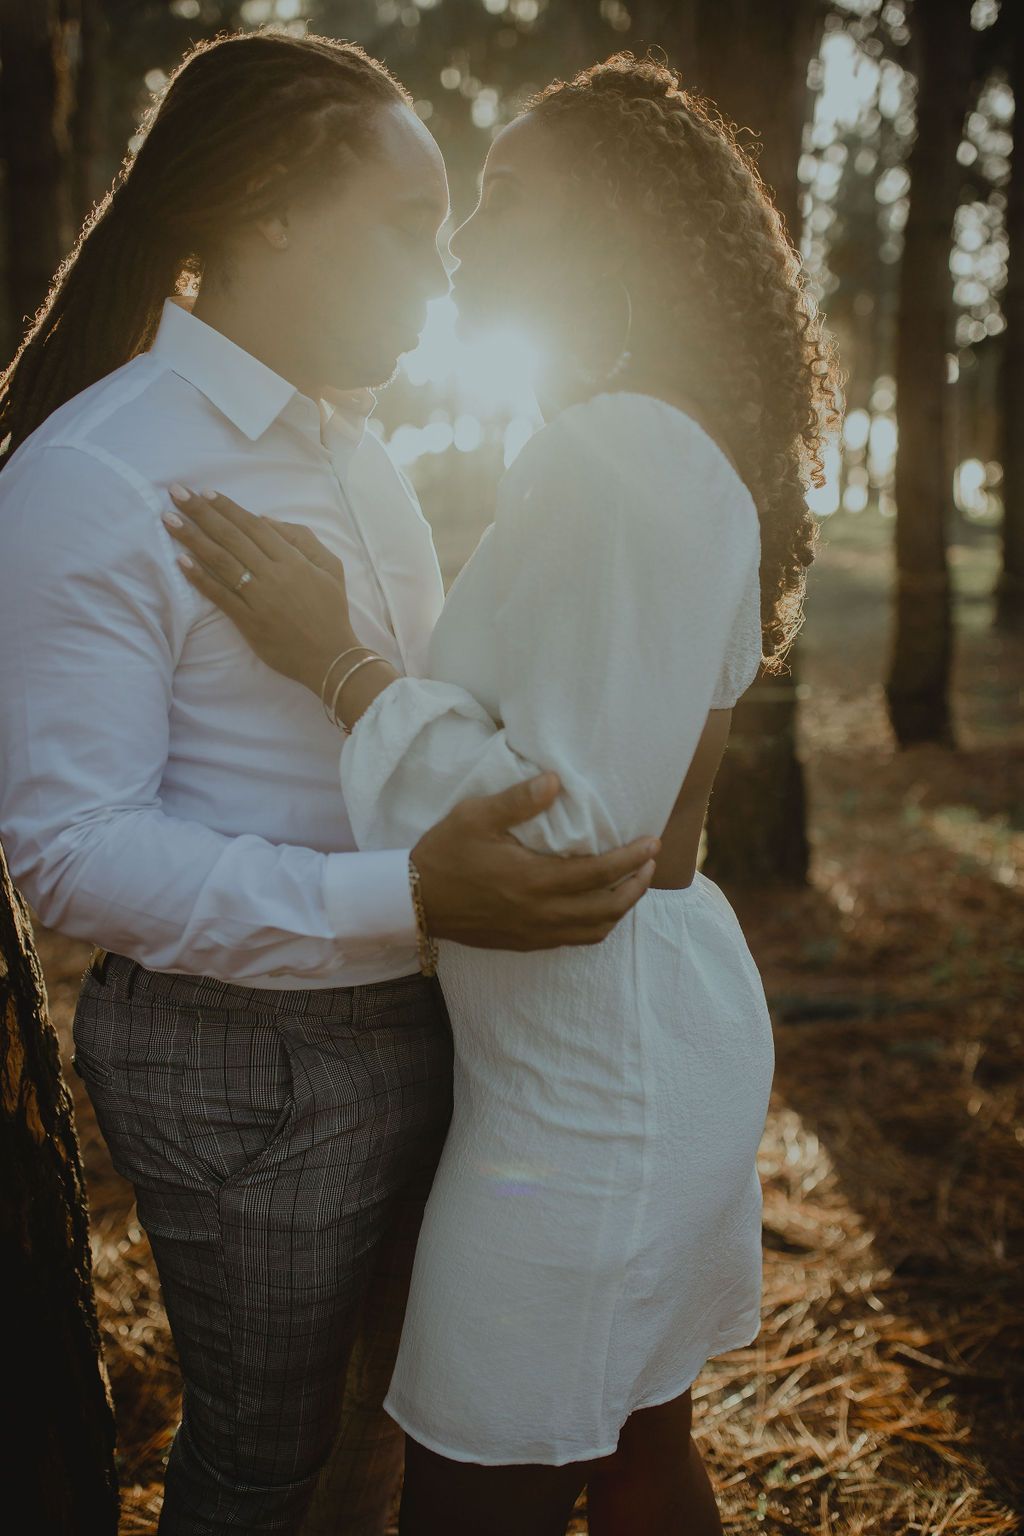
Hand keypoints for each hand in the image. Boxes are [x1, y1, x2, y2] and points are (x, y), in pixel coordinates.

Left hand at [164, 486, 354, 694]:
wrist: (330, 657)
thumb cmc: (331, 611)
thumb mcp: (330, 567)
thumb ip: (303, 539)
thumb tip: (267, 520)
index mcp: (293, 559)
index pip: (253, 526)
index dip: (227, 508)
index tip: (205, 493)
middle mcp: (273, 574)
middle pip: (231, 536)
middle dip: (201, 512)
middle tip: (176, 493)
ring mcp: (258, 598)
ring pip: (221, 561)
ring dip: (192, 538)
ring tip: (169, 520)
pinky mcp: (248, 621)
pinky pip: (220, 595)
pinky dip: (200, 578)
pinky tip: (181, 561)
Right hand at [412, 773, 660, 949]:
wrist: (415, 900)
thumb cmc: (446, 853)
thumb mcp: (477, 816)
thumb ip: (519, 800)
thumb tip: (556, 781)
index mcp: (534, 880)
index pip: (600, 873)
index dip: (632, 859)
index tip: (652, 842)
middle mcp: (541, 912)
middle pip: (608, 907)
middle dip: (637, 885)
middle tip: (649, 863)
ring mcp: (535, 932)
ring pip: (595, 929)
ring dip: (621, 909)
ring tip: (632, 885)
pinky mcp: (526, 942)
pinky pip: (575, 940)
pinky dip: (597, 925)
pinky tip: (598, 908)